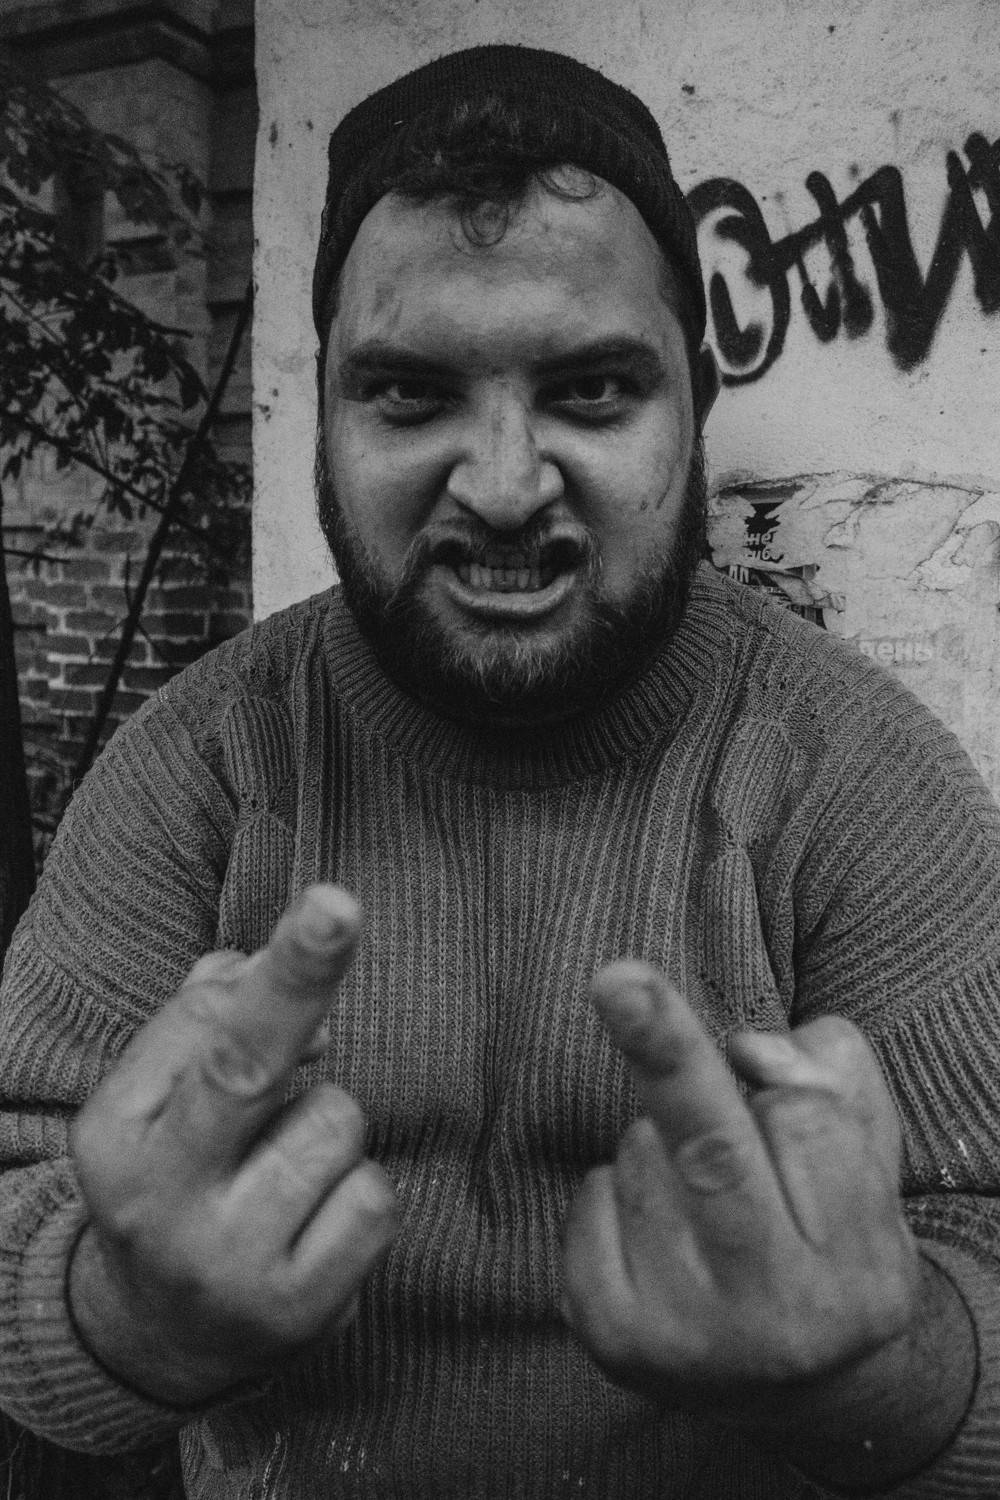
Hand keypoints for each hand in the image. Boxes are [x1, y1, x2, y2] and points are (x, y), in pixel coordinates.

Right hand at [69, 885, 399, 1405]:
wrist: (157, 1339)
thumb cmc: (174, 1179)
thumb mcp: (155, 1106)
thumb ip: (201, 1024)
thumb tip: (256, 968)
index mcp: (114, 1136)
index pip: (201, 1023)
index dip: (279, 969)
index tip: (335, 904)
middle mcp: (160, 1202)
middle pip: (244, 1065)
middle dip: (296, 980)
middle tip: (338, 907)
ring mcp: (229, 1264)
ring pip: (336, 1121)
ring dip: (330, 1129)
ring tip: (283, 1174)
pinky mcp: (298, 1313)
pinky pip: (374, 1196)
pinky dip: (359, 1194)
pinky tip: (313, 1223)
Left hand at [562, 960, 918, 1420]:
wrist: (795, 1382)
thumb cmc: (831, 1232)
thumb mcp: (868, 1151)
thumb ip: (833, 1074)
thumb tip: (747, 1049)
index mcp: (859, 1271)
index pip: (806, 1125)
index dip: (781, 1081)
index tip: (751, 1053)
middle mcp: (777, 1320)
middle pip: (713, 1154)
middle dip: (666, 1056)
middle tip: (619, 977)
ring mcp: (687, 1340)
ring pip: (645, 1158)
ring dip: (661, 1137)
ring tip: (703, 1196)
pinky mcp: (611, 1340)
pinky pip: (592, 1196)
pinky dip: (612, 1183)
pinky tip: (655, 1227)